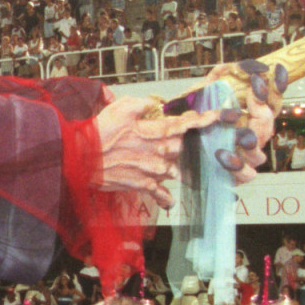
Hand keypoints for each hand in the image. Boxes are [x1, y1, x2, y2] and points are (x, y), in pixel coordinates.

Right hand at [92, 96, 225, 208]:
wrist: (81, 158)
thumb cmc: (99, 132)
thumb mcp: (121, 107)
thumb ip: (143, 104)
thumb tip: (154, 105)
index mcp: (155, 131)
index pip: (186, 124)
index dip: (205, 119)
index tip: (223, 116)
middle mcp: (159, 152)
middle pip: (180, 147)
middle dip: (178, 143)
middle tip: (169, 140)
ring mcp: (152, 171)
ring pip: (174, 169)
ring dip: (173, 166)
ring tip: (167, 164)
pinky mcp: (142, 185)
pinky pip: (161, 193)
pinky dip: (166, 197)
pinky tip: (169, 200)